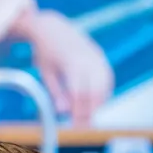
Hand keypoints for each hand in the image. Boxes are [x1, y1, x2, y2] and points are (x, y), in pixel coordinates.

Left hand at [16, 9, 114, 124]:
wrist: (53, 27)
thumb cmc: (46, 52)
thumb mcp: (45, 73)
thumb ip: (55, 92)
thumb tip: (63, 112)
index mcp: (71, 62)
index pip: (79, 93)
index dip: (78, 111)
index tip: (75, 125)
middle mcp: (87, 58)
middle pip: (94, 91)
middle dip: (89, 111)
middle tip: (83, 125)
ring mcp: (96, 56)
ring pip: (104, 85)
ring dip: (98, 103)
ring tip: (88, 116)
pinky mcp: (100, 56)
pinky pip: (107, 78)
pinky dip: (104, 92)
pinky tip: (96, 103)